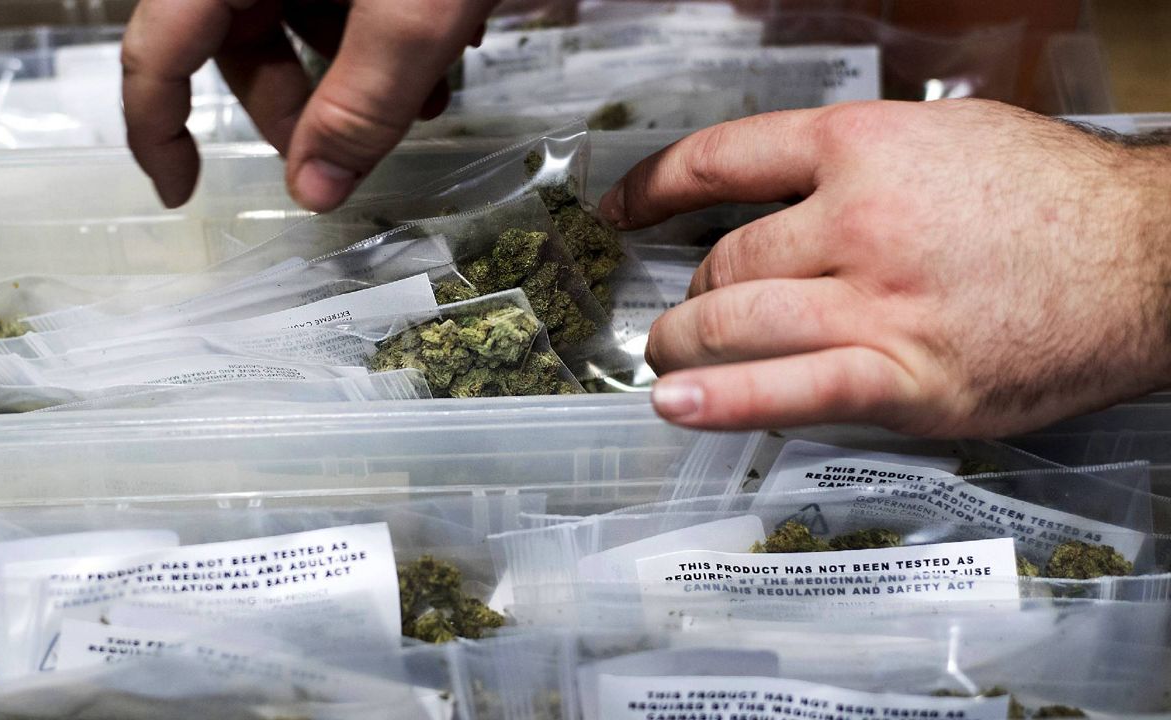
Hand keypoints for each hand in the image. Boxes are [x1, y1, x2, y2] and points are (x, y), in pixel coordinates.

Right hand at [121, 0, 494, 210]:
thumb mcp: (413, 7)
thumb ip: (365, 101)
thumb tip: (314, 190)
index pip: (155, 54)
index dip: (157, 132)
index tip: (184, 190)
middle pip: (237, 43)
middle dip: (300, 106)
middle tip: (352, 149)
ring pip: (292, 15)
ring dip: (353, 71)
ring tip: (429, 96)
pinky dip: (374, 25)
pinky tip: (437, 42)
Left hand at [601, 100, 1170, 436]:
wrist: (1153, 260)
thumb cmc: (1057, 201)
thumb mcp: (948, 140)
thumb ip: (860, 163)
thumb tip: (788, 192)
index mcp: (864, 147)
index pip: (721, 159)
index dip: (654, 188)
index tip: (624, 212)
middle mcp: (858, 219)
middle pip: (724, 261)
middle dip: (691, 292)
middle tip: (682, 312)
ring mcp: (879, 302)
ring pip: (736, 324)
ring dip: (686, 344)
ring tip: (671, 357)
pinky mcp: (906, 377)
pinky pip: (791, 391)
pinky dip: (724, 402)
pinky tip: (676, 405)